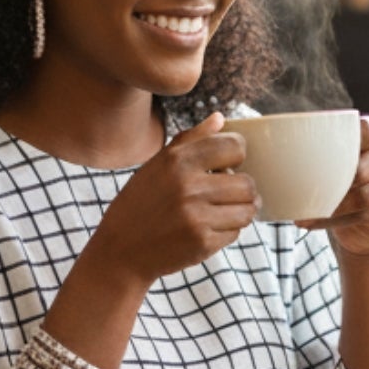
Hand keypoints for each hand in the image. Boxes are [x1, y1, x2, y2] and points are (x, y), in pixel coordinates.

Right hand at [87, 112, 258, 287]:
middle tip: (230, 193)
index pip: (234, 146)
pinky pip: (236, 232)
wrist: (121, 250)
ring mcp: (197, 217)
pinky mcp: (202, 242)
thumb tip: (220, 118)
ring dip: (241, 210)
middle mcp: (189, 186)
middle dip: (243, 189)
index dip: (237, 154)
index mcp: (177, 160)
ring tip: (225, 210)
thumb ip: (190, 139)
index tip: (229, 163)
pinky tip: (209, 228)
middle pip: (248, 183)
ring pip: (247, 210)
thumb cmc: (140, 203)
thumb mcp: (157, 165)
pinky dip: (228, 230)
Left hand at [296, 115, 368, 255]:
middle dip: (332, 184)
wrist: (363, 223)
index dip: (344, 141)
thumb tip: (278, 149)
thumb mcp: (336, 161)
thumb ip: (322, 151)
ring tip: (304, 214)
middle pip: (362, 168)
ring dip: (332, 207)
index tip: (318, 154)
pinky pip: (366, 215)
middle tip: (303, 192)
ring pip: (364, 196)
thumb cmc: (344, 183)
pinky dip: (336, 221)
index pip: (365, 130)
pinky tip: (314, 223)